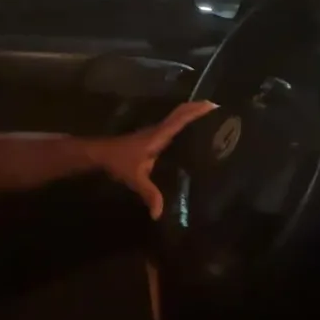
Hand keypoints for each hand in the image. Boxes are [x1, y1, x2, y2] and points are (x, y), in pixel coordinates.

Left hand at [92, 100, 217, 218]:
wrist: (102, 154)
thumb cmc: (119, 162)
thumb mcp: (136, 179)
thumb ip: (149, 194)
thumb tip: (159, 213)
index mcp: (158, 136)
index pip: (180, 119)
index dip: (196, 111)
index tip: (212, 105)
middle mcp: (158, 130)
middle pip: (180, 113)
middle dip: (197, 108)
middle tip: (217, 108)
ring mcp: (155, 131)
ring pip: (176, 117)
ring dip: (190, 112)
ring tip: (209, 115)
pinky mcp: (152, 136)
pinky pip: (172, 124)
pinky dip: (183, 120)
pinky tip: (190, 130)